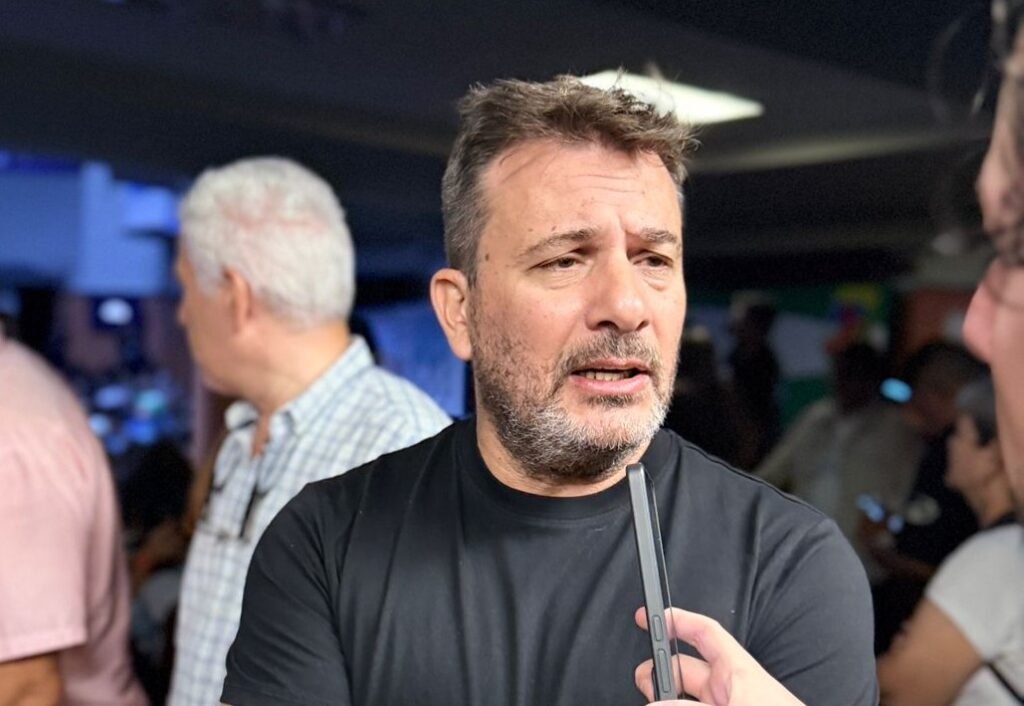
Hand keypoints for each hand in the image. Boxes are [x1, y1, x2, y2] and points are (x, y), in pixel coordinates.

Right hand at [634, 607, 804, 705]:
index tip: (647, 619)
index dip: (675, 621)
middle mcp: (729, 689)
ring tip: (655, 704)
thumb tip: (657, 703)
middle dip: (661, 675)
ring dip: (666, 699)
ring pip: (683, 697)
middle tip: (646, 689)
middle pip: (684, 670)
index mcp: (736, 671)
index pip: (703, 633)